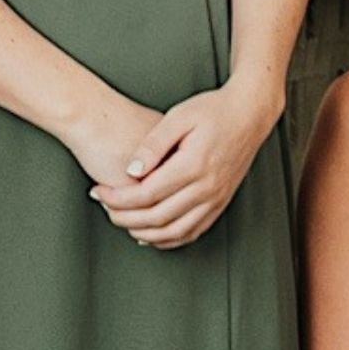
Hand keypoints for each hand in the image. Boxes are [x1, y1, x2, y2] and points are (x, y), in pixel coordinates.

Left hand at [95, 80, 276, 248]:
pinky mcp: (220, 204)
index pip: (146, 194)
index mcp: (193, 165)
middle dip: (124, 217)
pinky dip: (168, 239)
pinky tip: (151, 234)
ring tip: (122, 221)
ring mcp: (216, 199)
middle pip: (156, 218)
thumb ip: (152, 144)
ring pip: (174, 232)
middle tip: (104, 207)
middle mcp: (207, 188)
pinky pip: (192, 232)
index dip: (117, 198)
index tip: (98, 192)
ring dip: (144, 233)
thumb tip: (130, 170)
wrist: (250, 114)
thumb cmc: (214, 110)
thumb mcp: (178, 117)